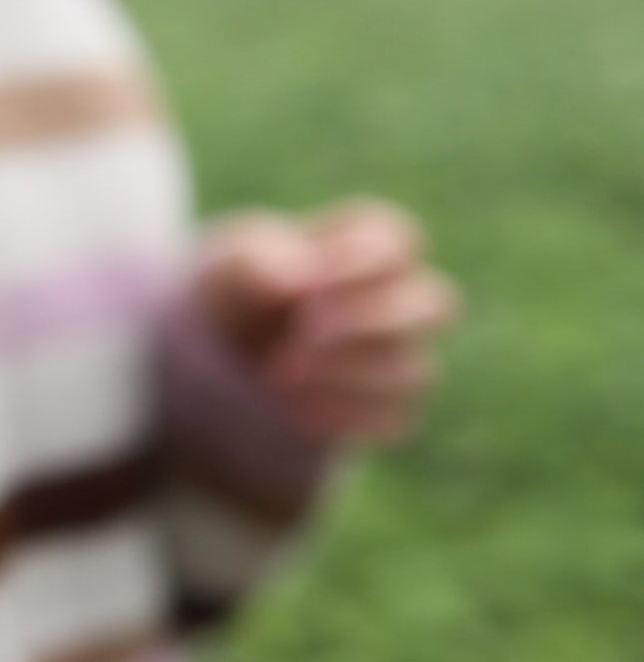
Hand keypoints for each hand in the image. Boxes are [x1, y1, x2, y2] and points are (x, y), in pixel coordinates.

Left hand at [195, 201, 458, 446]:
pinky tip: (295, 410)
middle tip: (305, 334)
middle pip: (436, 303)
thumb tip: (298, 280)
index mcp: (363, 243)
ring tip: (279, 377)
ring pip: (418, 369)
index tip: (307, 283)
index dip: (360, 265)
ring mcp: (401, 354)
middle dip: (367, 322)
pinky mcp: (390, 405)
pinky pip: (400, 418)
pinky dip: (347, 417)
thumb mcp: (228, 263)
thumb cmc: (237, 291)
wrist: (225, 359)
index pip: (399, 243)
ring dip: (348, 377)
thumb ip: (256, 261)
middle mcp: (397, 297)